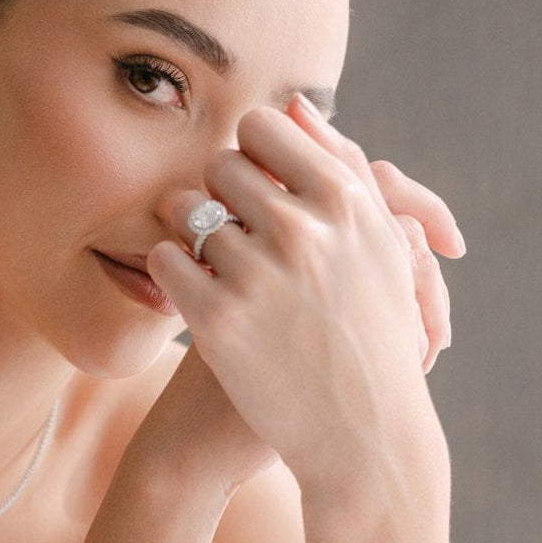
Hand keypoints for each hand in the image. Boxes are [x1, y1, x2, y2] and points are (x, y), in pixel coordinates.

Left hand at [144, 96, 445, 497]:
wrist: (361, 436)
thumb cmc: (370, 332)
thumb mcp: (377, 247)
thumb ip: (339, 168)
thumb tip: (294, 106)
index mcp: (345, 202)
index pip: (264, 126)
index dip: (251, 152)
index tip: (256, 185)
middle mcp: (302, 231)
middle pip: (220, 166)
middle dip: (222, 195)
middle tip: (238, 234)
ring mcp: (258, 275)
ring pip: (186, 211)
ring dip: (192, 236)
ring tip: (221, 270)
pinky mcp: (217, 321)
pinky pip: (164, 260)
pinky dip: (171, 274)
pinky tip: (194, 296)